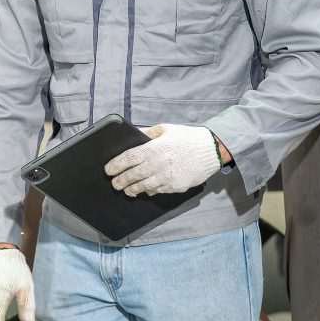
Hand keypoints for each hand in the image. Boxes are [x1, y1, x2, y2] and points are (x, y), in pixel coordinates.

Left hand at [104, 124, 220, 195]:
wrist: (211, 150)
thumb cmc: (188, 138)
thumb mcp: (166, 129)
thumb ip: (148, 133)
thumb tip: (134, 134)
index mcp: (153, 148)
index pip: (128, 159)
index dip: (115, 165)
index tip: (108, 169)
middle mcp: (158, 164)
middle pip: (132, 175)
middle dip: (120, 181)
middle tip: (114, 183)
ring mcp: (166, 177)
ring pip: (143, 186)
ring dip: (132, 189)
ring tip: (126, 190)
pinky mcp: (175, 186)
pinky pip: (158, 190)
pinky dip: (150, 191)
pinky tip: (145, 190)